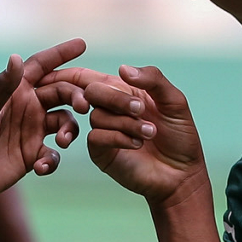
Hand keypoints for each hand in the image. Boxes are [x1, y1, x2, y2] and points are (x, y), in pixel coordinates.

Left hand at [0, 39, 85, 200]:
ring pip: (65, 122)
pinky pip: (54, 154)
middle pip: (62, 93)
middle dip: (77, 96)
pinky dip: (52, 160)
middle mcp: (28, 106)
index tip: (82, 44)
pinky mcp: (34, 154)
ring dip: (69, 130)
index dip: (61, 54)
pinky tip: (40, 167)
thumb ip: (1, 86)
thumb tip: (16, 57)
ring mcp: (33, 130)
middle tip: (85, 105)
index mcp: (16, 90)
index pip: (42, 65)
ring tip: (62, 141)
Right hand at [41, 63, 206, 202]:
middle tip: (140, 109)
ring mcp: (104, 131)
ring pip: (97, 115)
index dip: (69, 73)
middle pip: (91, 91)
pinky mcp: (101, 152)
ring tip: (150, 133)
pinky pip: (96, 137)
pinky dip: (118, 137)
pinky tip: (137, 144)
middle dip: (115, 98)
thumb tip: (122, 68)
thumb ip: (153, 79)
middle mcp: (109, 109)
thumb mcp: (173, 101)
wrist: (182, 173)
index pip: (87, 77)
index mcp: (122, 91)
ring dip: (126, 122)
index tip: (59, 71)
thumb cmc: (180, 136)